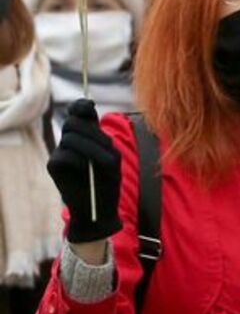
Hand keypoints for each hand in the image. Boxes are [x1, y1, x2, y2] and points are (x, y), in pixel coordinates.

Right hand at [45, 100, 121, 244]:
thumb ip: (100, 134)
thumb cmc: (108, 180)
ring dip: (92, 148)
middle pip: (73, 123)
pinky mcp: (53, 166)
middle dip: (93, 133)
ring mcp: (60, 152)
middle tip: (108, 150)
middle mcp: (71, 141)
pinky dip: (80, 161)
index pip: (78, 111)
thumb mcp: (111, 155)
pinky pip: (64, 155)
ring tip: (105, 164)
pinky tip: (87, 171)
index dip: (81, 106)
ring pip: (70, 137)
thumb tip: (89, 117)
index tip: (90, 106)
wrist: (100, 208)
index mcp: (86, 135)